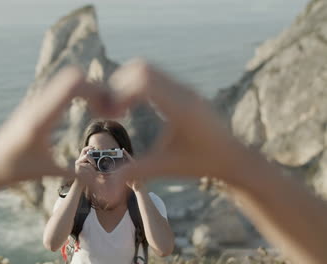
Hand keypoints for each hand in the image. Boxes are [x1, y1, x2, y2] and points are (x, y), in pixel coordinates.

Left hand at [0, 67, 112, 188]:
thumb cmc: (15, 170)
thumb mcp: (47, 172)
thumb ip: (76, 175)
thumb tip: (103, 185)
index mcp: (41, 117)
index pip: (72, 85)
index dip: (95, 91)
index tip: (105, 112)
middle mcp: (38, 103)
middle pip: (72, 76)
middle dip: (95, 87)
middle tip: (107, 109)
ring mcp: (35, 101)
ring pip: (66, 79)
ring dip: (86, 88)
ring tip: (99, 109)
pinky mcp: (34, 104)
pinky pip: (59, 87)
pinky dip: (76, 92)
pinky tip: (84, 108)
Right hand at [109, 59, 247, 183]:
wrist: (232, 157)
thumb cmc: (199, 164)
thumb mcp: (164, 168)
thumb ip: (134, 173)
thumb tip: (105, 193)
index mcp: (180, 109)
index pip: (144, 81)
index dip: (120, 93)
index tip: (113, 115)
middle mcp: (183, 92)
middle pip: (142, 68)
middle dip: (119, 85)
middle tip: (112, 110)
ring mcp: (184, 88)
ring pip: (147, 68)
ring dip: (127, 83)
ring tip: (120, 109)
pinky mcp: (184, 89)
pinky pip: (155, 75)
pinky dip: (137, 84)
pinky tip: (134, 106)